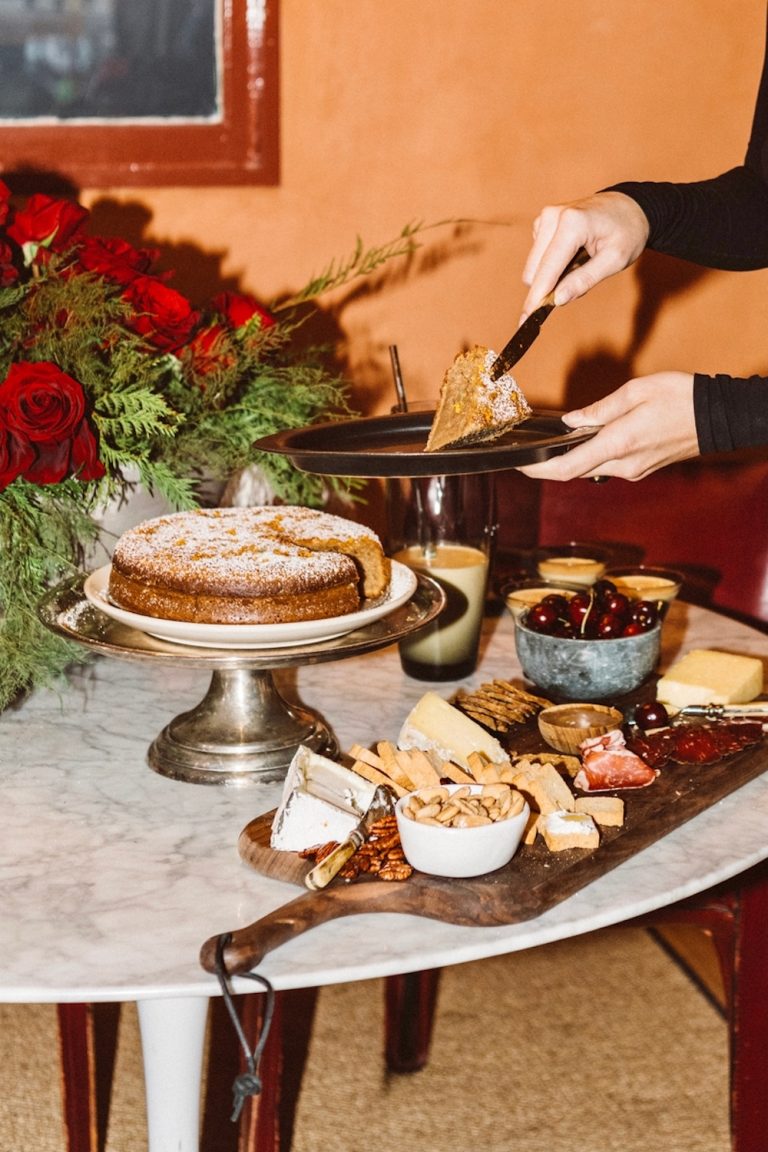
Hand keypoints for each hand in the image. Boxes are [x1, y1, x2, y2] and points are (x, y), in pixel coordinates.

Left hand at [517, 372, 697, 481]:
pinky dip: (593, 454)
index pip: (567, 468)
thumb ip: (598, 410)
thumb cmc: (681, 397)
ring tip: (560, 440)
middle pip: (575, 471)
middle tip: (532, 450)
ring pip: (591, 468)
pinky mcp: (642, 469)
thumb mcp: (635, 392)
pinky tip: (591, 439)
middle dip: (552, 463)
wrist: (718, 417)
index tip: (520, 467)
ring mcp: (634, 471)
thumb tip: (570, 422)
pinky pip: (608, 464)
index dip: (539, 471)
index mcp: (618, 444)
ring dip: (574, 457)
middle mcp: (624, 464)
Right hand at [520, 192, 650, 321]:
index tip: (525, 320)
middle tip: (574, 290)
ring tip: (580, 266)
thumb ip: (585, 280)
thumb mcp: (615, 259)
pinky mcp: (543, 223)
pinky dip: (552, 265)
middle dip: (548, 288)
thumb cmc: (627, 231)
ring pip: (534, 266)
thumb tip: (557, 300)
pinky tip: (573, 257)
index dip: (537, 297)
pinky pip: (538, 257)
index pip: (548, 268)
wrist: (629, 206)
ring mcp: (545, 218)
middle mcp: (553, 217)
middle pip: (535, 270)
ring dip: (551, 276)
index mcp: (572, 223)